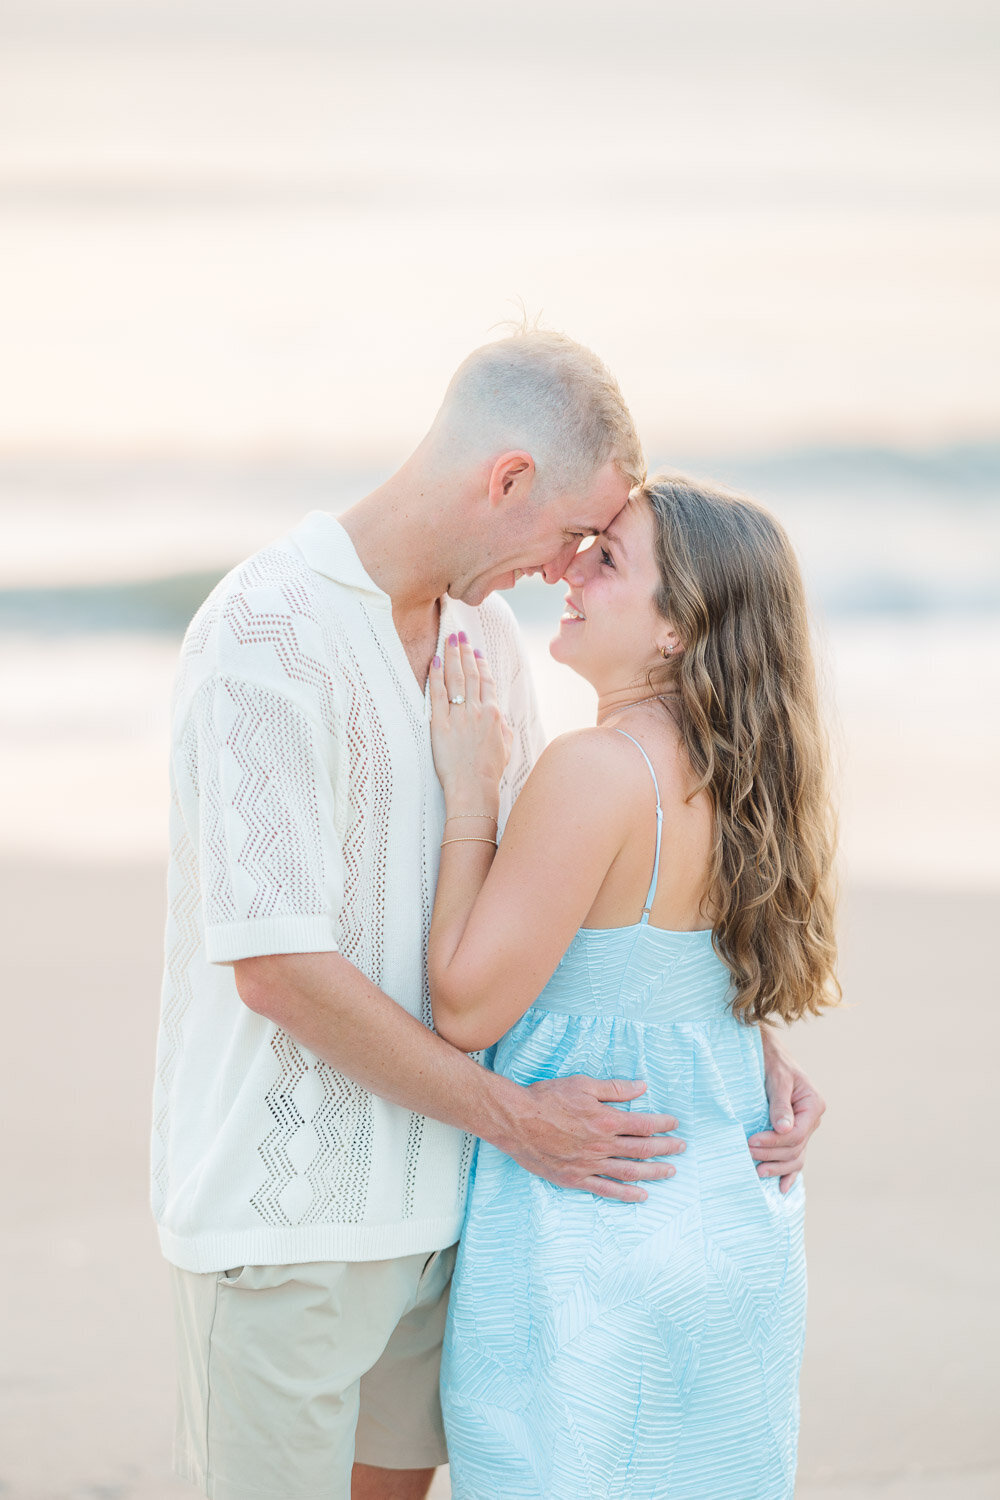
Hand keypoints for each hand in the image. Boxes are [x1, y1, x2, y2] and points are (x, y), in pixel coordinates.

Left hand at [429, 633, 512, 800]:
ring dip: (452, 657)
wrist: (473, 788)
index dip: (480, 663)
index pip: (486, 681)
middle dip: (465, 652)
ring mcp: (458, 717)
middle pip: (470, 674)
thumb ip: (503, 726)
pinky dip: (435, 676)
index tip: (476, 650)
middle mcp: (476, 711)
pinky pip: (437, 695)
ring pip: (455, 679)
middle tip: (459, 635)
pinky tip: (434, 661)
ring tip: (448, 640)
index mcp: (493, 714)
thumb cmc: (489, 772)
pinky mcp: (440, 725)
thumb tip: (499, 714)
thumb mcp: (505, 747)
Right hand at [501, 1075, 686, 1202]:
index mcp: (606, 1120)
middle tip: (681, 1148)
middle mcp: (602, 1145)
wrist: (515, 1120)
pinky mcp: (575, 1178)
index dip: (662, 1124)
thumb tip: (642, 1087)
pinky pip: (606, 1189)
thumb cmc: (546, 1099)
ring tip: (670, 1172)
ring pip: (629, 1172)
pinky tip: (641, 1195)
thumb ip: (614, 1089)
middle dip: (665, 1148)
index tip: (674, 1124)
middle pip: (642, 1149)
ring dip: (653, 1172)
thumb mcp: (582, 1084)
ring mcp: (589, 1165)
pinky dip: (626, 1194)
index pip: (643, 1124)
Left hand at [749, 1032, 825, 1193]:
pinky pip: (795, 1156)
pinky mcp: (794, 1132)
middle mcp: (812, 1119)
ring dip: (778, 1167)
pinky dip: (789, 1172)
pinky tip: (782, 1187)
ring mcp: (805, 1128)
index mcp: (813, 1106)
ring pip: (796, 1157)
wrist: (769, 1052)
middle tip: (747, 1153)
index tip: (752, 1141)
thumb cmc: (772, 1061)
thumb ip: (780, 1104)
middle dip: (771, 1155)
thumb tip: (783, 1130)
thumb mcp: (777, 1079)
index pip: (796, 1135)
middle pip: (795, 1149)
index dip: (774, 1142)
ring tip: (758, 1172)